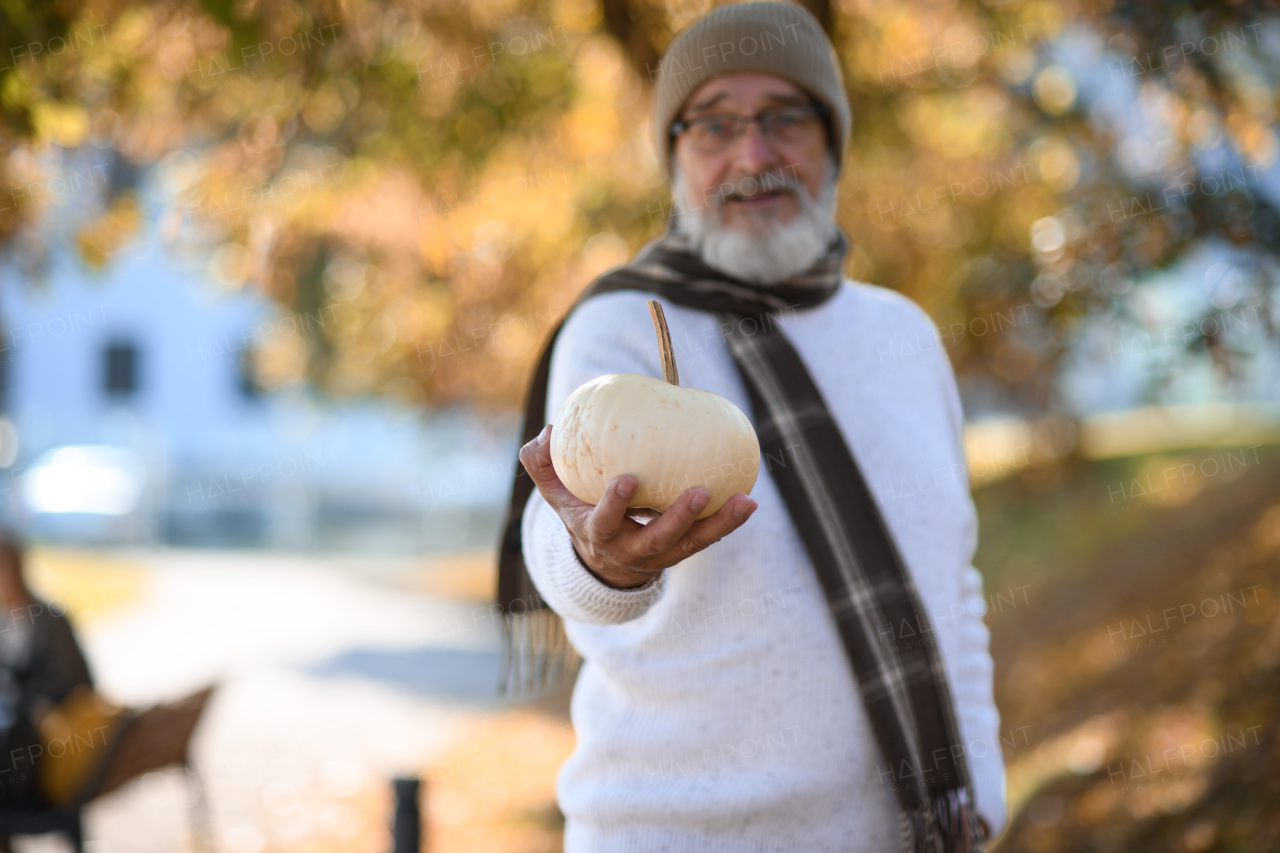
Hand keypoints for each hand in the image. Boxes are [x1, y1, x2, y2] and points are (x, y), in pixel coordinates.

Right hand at [519, 424, 758, 588]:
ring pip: (692, 544)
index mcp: (598, 534)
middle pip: (657, 540)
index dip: (614, 505)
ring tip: (745, 501)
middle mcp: (631, 550)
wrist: (603, 563)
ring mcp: (661, 555)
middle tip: (699, 491)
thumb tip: (549, 431)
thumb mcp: (555, 495)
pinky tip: (749, 500)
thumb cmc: (581, 513)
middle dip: (677, 519)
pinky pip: (709, 538)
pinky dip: (729, 522)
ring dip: (719, 524)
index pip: (604, 523)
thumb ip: (542, 464)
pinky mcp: (683, 552)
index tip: (626, 480)